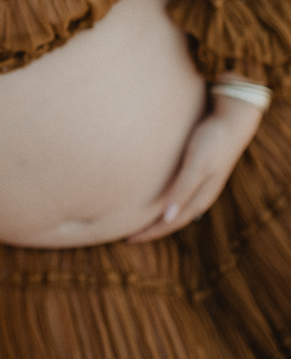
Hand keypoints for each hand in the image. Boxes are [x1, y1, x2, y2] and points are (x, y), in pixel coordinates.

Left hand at [127, 81, 263, 242]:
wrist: (232, 119)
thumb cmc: (213, 140)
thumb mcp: (197, 165)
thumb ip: (183, 189)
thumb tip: (166, 218)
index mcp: (200, 198)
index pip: (170, 223)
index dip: (150, 233)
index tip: (128, 239)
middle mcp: (199, 195)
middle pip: (171, 219)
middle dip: (151, 228)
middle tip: (126, 234)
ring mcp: (198, 183)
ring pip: (174, 206)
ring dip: (156, 215)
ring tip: (136, 218)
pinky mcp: (195, 171)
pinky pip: (175, 193)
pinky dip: (161, 200)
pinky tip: (152, 195)